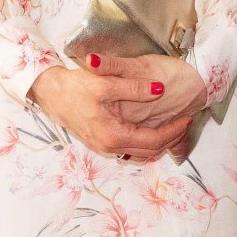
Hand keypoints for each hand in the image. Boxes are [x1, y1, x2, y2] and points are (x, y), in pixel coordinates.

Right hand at [30, 58, 195, 161]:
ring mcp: (104, 147)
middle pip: (149, 151)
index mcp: (114, 135)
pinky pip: (130, 148)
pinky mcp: (100, 142)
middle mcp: (110, 147)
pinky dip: (145, 142)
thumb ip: (135, 88)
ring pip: (140, 152)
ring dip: (158, 143)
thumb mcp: (106, 84)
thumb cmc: (74, 88)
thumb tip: (159, 90)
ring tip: (172, 127)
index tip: (187, 118)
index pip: (154, 140)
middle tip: (184, 123)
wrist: (49, 93)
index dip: (173, 131)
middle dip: (170, 139)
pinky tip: (150, 129)